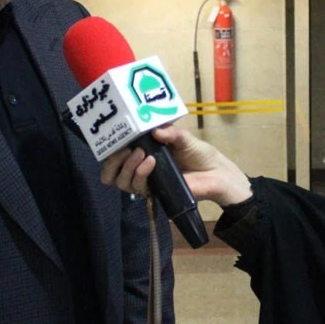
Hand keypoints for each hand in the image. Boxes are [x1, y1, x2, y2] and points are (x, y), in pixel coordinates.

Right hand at [101, 125, 251, 206]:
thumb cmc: (197, 153)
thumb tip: (154, 130)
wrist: (215, 172)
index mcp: (142, 153)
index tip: (115, 139)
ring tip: (142, 154)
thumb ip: (170, 132)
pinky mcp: (155, 193)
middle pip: (111, 173)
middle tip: (126, 149)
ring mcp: (146, 182)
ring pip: (122, 182)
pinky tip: (150, 162)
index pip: (114, 156)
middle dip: (113, 161)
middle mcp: (139, 168)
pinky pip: (139, 188)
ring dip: (128, 167)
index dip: (109, 150)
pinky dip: (141, 174)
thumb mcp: (183, 137)